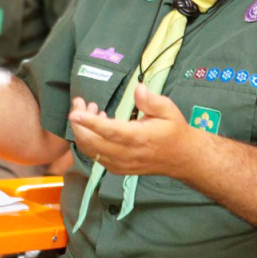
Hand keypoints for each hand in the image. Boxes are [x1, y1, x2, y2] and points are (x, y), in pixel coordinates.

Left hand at [68, 83, 198, 177]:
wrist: (181, 158)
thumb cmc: (173, 131)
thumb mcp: (168, 110)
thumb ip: (151, 100)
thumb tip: (138, 88)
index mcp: (138, 138)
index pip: (109, 131)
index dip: (90, 122)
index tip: (75, 113)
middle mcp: (126, 154)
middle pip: (92, 143)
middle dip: (79, 123)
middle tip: (80, 103)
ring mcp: (120, 164)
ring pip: (90, 151)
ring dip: (82, 131)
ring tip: (89, 110)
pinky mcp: (117, 168)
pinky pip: (95, 156)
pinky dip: (89, 140)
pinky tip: (96, 125)